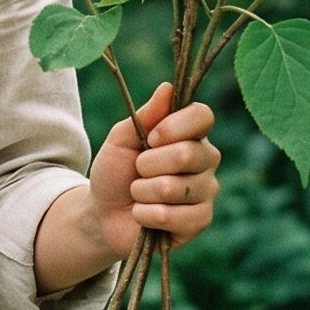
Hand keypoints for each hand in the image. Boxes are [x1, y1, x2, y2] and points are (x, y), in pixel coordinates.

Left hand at [86, 81, 219, 260]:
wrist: (103, 213)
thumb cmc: (115, 171)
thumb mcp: (121, 139)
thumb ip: (145, 116)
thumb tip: (167, 88)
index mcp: (190, 133)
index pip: (202, 116)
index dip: (174, 127)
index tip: (150, 138)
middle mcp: (206, 159)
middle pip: (187, 154)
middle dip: (147, 164)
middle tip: (138, 170)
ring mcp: (206, 190)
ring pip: (175, 188)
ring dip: (142, 192)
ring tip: (138, 194)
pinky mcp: (200, 220)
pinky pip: (173, 216)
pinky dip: (146, 214)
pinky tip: (143, 214)